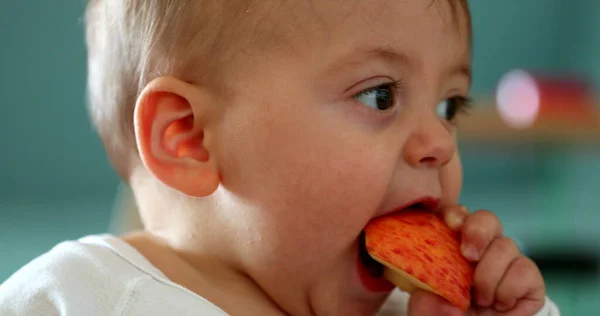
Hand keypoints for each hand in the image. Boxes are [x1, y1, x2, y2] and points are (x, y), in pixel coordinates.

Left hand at [408, 206, 545, 315]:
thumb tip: (436, 299)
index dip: (454, 214)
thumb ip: (427, 305)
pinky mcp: (527, 275)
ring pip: (505, 245)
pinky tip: (499, 303)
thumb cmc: (451, 314)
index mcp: (452, 246)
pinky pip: (525, 269)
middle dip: (477, 231)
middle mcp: (481, 247)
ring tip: (481, 299)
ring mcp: (506, 258)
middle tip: (468, 256)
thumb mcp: (431, 312)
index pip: (454, 216)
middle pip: (486, 219)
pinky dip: (509, 289)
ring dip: (489, 275)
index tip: (449, 223)